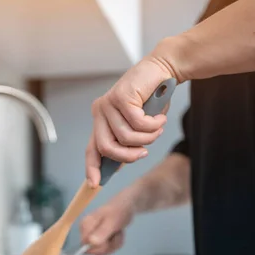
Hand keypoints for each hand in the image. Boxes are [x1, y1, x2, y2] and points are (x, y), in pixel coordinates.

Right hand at [79, 194, 135, 254]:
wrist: (127, 206)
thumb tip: (91, 242)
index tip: (109, 239)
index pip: (86, 246)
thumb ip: (102, 232)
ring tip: (117, 232)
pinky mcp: (99, 238)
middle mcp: (86, 231)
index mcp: (85, 225)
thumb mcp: (112, 221)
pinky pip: (106, 249)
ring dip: (114, 244)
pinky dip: (115, 243)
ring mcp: (93, 235)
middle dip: (109, 246)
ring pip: (102, 251)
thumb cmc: (119, 211)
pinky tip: (117, 234)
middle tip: (115, 234)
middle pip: (95, 250)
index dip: (100, 246)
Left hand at [86, 56, 174, 186]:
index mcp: (101, 120)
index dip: (92, 167)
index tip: (94, 184)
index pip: (91, 148)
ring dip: (147, 138)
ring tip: (158, 128)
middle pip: (107, 147)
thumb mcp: (137, 125)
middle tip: (144, 153)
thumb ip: (126, 141)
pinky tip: (160, 118)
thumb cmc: (152, 100)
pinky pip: (137, 124)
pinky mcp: (120, 96)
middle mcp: (100, 111)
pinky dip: (153, 125)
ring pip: (125, 137)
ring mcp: (108, 103)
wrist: (163, 70)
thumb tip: (120, 163)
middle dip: (128, 156)